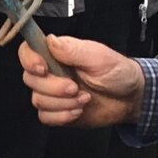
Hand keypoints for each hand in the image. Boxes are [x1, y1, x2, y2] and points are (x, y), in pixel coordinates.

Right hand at [19, 35, 142, 128]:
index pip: (27, 51)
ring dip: (62, 103)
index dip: (29, 60)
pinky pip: (45, 117)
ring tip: (85, 99)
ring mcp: (52, 93)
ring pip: (38, 100)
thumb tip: (50, 40)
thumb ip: (73, 50)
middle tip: (76, 88)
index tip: (42, 69)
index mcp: (57, 54)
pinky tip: (78, 111)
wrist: (129, 98)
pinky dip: (62, 116)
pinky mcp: (57, 112)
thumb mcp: (99, 57)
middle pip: (30, 79)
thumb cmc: (117, 72)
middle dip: (53, 88)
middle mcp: (51, 72)